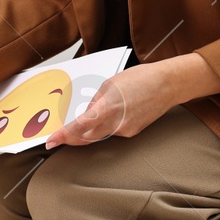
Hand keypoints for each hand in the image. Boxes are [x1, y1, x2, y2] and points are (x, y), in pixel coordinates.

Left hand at [45, 52, 219, 147]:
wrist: (168, 85)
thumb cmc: (141, 78)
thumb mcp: (110, 84)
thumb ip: (95, 101)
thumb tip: (86, 113)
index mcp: (108, 107)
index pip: (81, 125)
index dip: (65, 135)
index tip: (52, 140)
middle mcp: (117, 123)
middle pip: (87, 137)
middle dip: (71, 138)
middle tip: (57, 139)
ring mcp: (126, 130)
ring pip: (99, 136)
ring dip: (86, 133)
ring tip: (75, 127)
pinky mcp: (132, 132)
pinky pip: (112, 133)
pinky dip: (103, 127)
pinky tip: (104, 118)